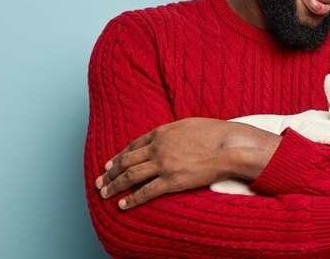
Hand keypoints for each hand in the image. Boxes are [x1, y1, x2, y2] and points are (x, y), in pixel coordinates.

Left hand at [94, 117, 280, 208]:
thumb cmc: (215, 134)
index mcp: (162, 133)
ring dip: (114, 185)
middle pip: (126, 161)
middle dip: (110, 172)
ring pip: (130, 177)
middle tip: (100, 180)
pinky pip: (146, 192)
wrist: (229, 146)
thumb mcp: (189, 124)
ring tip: (104, 192)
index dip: (119, 155)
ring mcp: (163, 165)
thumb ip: (173, 131)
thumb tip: (169, 137)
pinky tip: (122, 204)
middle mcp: (158, 148)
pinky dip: (132, 199)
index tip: (110, 163)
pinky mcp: (171, 181)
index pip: (133, 145)